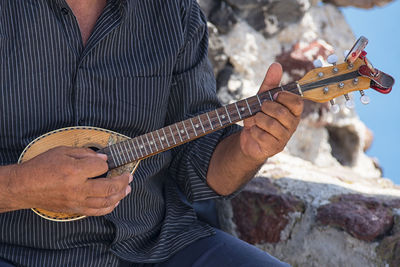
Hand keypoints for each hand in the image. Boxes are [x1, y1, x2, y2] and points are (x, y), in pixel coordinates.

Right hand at [9, 146, 131, 215]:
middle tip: (129, 176)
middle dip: (123, 181)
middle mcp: (77, 188)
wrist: (24, 187)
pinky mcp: (74, 210)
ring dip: (120, 195)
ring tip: (127, 189)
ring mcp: (77, 201)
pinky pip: (97, 212)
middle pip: (109, 187)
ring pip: (106, 202)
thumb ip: (84, 153)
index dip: (106, 164)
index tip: (105, 162)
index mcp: (74, 171)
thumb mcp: (62, 151)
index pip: (101, 167)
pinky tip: (115, 201)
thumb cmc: (42, 167)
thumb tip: (103, 158)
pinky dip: (109, 207)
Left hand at [240, 63, 303, 161]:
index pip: (296, 102)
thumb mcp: (262, 98)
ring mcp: (284, 138)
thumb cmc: (259, 116)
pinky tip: (254, 131)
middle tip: (260, 109)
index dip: (284, 97)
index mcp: (293, 112)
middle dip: (265, 108)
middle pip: (281, 112)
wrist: (249, 138)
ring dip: (257, 119)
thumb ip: (270, 83)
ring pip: (270, 124)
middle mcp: (292, 125)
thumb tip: (276, 64)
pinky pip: (261, 135)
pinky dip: (253, 131)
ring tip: (255, 120)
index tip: (273, 96)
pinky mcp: (274, 148)